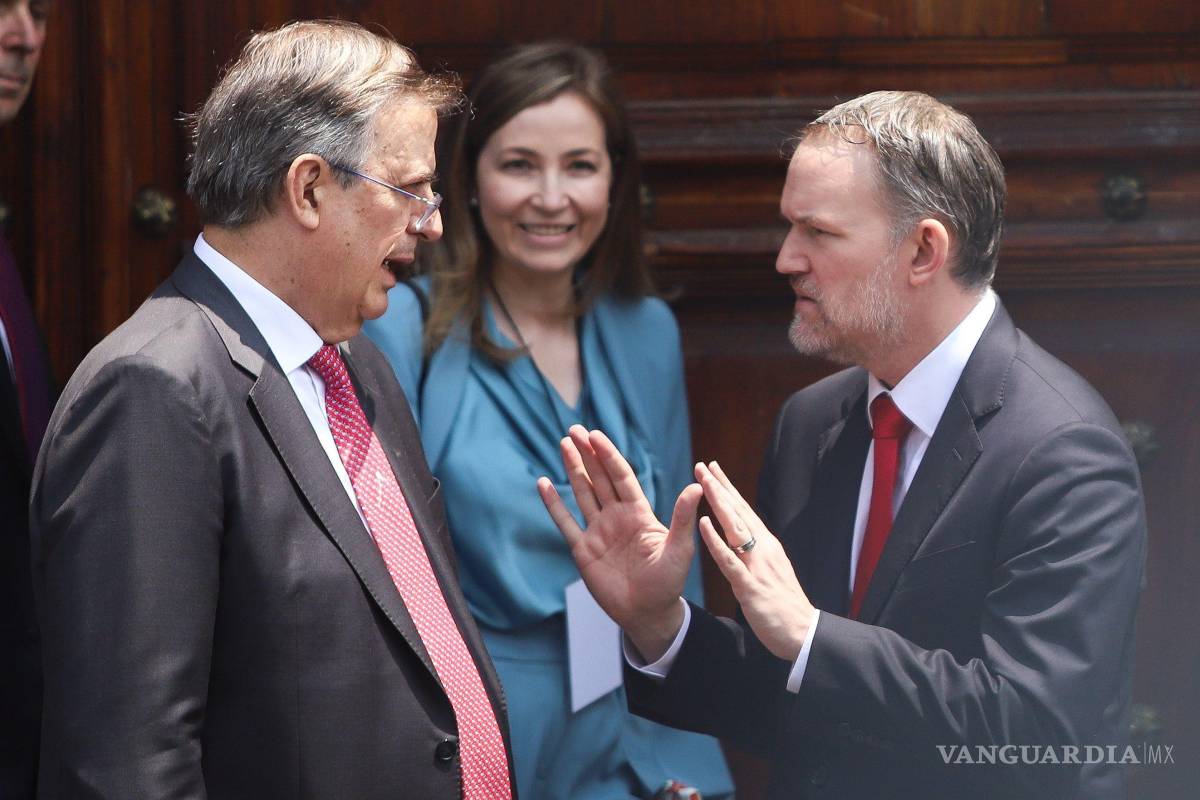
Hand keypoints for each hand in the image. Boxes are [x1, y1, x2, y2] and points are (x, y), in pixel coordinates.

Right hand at [538, 425, 698, 661]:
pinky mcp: (583, 550)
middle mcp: (617, 517)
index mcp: (638, 513)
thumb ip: (682, 518)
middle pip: (599, 478)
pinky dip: (554, 504)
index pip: (621, 476)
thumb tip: (696, 486)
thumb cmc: (668, 582)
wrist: (648, 614)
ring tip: (564, 444)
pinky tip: (544, 483)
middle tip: (574, 430)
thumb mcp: (679, 549)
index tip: (596, 435)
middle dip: (588, 454)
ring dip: (573, 469)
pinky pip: (566, 522)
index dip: (608, 456)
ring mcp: (598, 531)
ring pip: (582, 493)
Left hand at [695, 460, 815, 661]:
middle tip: (703, 465)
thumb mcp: (772, 572)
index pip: (745, 511)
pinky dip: (716, 541)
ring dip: (718, 504)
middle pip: (739, 512)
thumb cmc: (785, 605)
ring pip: (735, 528)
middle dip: (720, 487)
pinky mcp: (750, 586)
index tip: (714, 469)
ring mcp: (757, 566)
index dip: (729, 489)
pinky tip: (703, 524)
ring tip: (703, 483)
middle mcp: (764, 550)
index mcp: (768, 546)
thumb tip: (747, 538)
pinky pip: (729, 560)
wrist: (803, 633)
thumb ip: (759, 554)